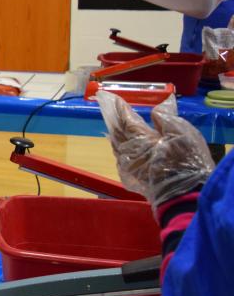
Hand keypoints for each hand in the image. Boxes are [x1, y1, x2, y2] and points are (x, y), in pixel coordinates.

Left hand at [98, 92, 213, 206]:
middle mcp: (128, 152)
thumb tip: (155, 110)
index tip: (113, 99)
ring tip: (115, 125)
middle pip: (117, 133)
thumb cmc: (187, 162)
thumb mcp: (182, 135)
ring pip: (117, 146)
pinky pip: (121, 157)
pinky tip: (123, 145)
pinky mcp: (132, 178)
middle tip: (109, 110)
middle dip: (113, 120)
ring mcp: (128, 166)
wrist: (184, 196)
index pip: (126, 120)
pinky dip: (120, 148)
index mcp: (140, 139)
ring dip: (116, 134)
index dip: (120, 109)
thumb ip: (165, 120)